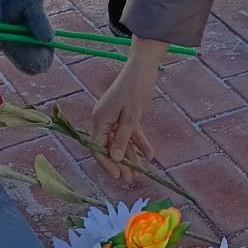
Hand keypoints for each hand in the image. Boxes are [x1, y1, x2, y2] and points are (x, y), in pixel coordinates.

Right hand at [90, 41, 167, 180]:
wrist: (144, 67)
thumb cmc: (135, 88)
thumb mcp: (130, 115)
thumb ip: (122, 137)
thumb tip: (115, 159)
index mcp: (100, 119)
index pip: (98, 147)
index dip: (107, 163)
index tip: (117, 176)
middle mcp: (105, 121)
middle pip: (110, 147)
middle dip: (119, 164)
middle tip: (129, 179)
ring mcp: (116, 119)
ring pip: (121, 142)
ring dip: (130, 157)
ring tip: (139, 173)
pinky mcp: (128, 116)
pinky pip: (131, 134)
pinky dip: (139, 143)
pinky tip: (149, 155)